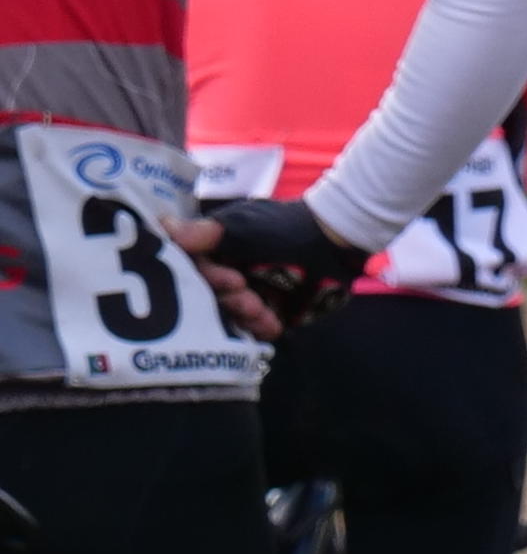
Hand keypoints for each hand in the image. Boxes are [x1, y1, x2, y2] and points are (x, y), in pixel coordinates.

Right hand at [172, 200, 370, 333]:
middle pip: (207, 297)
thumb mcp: (245, 226)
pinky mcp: (263, 311)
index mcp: (207, 251)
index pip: (188, 271)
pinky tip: (273, 326)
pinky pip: (253, 327)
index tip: (232, 279)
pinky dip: (261, 327)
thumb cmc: (286, 226)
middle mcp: (218, 273)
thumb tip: (164, 227)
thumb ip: (208, 233)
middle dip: (228, 300)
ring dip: (244, 316)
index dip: (206, 279)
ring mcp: (240, 294)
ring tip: (263, 310)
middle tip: (248, 297)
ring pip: (228, 315)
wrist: (334, 241)